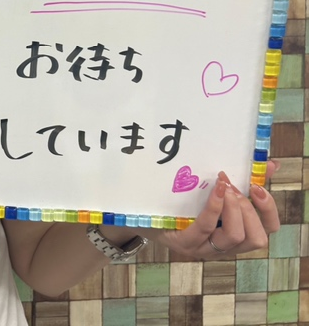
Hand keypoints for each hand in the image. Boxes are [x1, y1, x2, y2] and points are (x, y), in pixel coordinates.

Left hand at [148, 161, 279, 258]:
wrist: (143, 213)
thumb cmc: (181, 203)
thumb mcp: (212, 192)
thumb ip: (240, 181)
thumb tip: (269, 165)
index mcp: (234, 235)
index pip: (267, 231)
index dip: (268, 210)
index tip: (258, 188)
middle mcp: (222, 247)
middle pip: (256, 238)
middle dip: (249, 209)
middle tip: (232, 187)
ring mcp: (203, 248)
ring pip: (235, 236)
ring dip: (234, 208)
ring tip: (223, 187)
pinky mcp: (185, 243)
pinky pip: (206, 227)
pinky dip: (214, 207)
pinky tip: (215, 190)